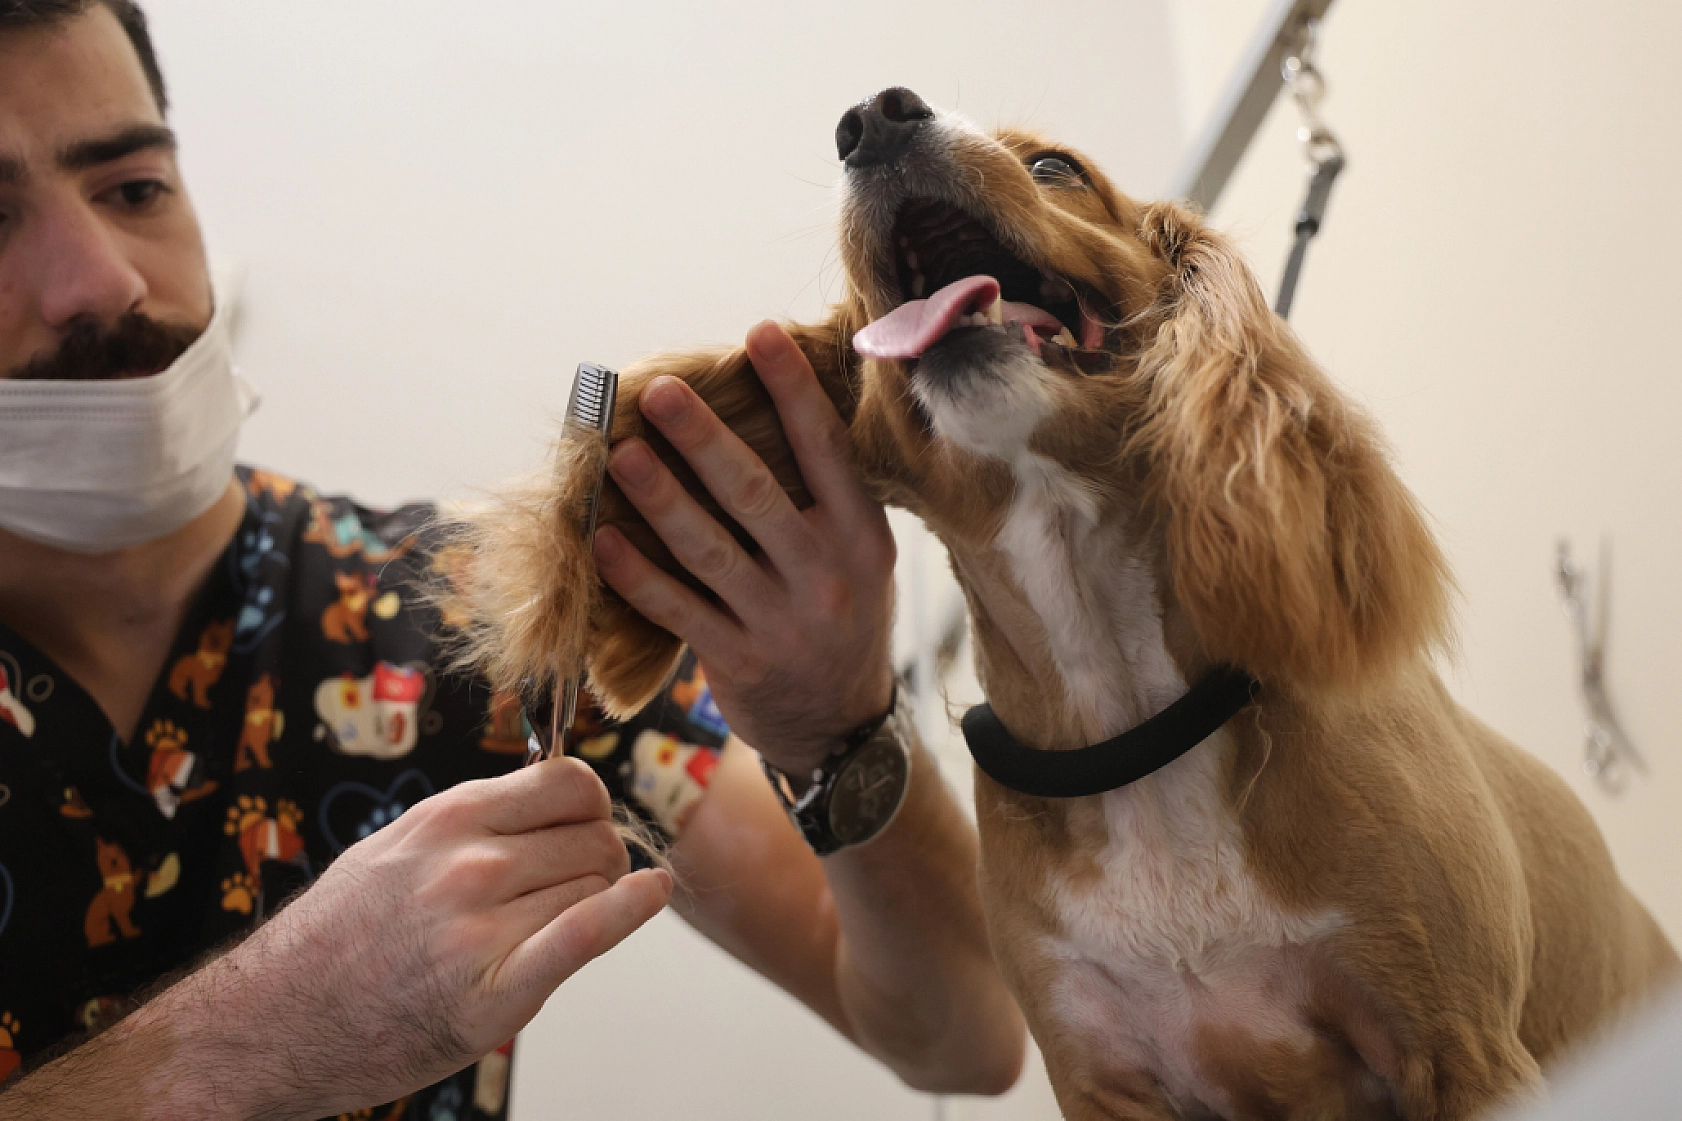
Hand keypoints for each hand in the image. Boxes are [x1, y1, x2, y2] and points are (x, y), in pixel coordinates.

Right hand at [195, 757, 668, 1117]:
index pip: (570, 783)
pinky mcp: (494, 993)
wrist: (271, 1024)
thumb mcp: (396, 848)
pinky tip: (654, 893)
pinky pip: (585, 933)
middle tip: (568, 887)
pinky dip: (630, 911)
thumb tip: (554, 797)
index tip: (585, 826)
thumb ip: (473, 822)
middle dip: (599, 859)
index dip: (592, 805)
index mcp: (446, 819)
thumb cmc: (334, 938)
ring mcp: (481, 927)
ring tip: (543, 926)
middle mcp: (468, 864)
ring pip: (597, 886)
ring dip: (593, 901)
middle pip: (595, 838)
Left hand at [594, 321, 895, 772]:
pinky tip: (602, 540)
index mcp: (861, 535)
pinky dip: (636, 575)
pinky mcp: (737, 659)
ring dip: (658, 498)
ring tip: (619, 456)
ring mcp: (780, 620)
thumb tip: (755, 411)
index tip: (758, 334)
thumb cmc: (840, 617)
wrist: (841, 726)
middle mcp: (826, 574)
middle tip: (660, 393)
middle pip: (754, 493)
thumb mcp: (857, 558)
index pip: (825, 449)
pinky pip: (677, 608)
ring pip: (708, 549)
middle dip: (702, 438)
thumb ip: (820, 499)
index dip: (791, 390)